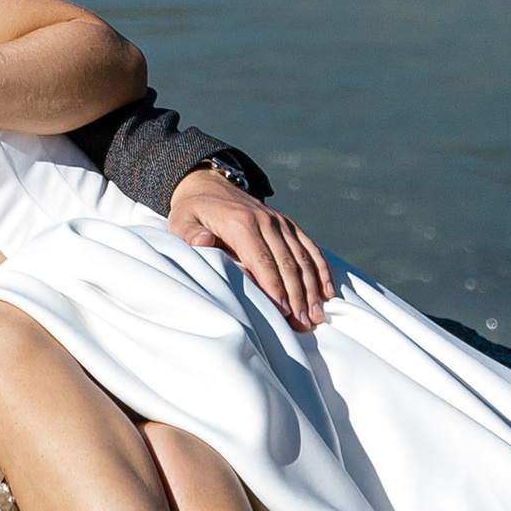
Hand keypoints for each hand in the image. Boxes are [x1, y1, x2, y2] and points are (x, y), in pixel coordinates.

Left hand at [166, 171, 333, 331]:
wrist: (209, 185)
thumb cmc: (193, 213)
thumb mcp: (181, 222)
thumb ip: (191, 235)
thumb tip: (203, 242)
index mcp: (241, 223)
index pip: (262, 260)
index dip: (274, 287)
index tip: (283, 313)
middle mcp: (266, 221)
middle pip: (287, 263)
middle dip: (297, 296)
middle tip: (304, 325)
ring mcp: (280, 222)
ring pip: (302, 258)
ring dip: (312, 289)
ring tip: (316, 317)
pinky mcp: (288, 225)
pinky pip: (310, 248)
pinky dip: (321, 270)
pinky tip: (328, 292)